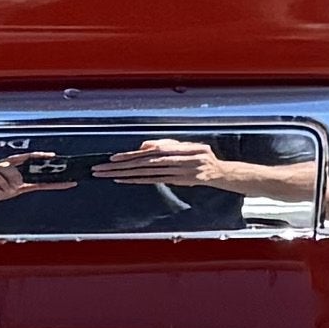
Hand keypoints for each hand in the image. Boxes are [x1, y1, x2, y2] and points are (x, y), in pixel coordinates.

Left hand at [93, 135, 321, 206]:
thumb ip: (167, 145)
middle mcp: (178, 160)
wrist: (228, 174)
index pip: (148, 153)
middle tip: (100, 169)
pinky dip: (138, 181)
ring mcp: (179, 173)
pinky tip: (124, 181)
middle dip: (120, 167)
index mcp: (179, 149)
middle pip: (143, 163)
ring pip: (147, 173)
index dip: (129, 157)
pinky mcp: (180, 182)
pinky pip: (156, 181)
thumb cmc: (206, 159)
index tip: (112, 159)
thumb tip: (144, 147)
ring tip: (107, 175)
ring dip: (125, 175)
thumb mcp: (188, 147)